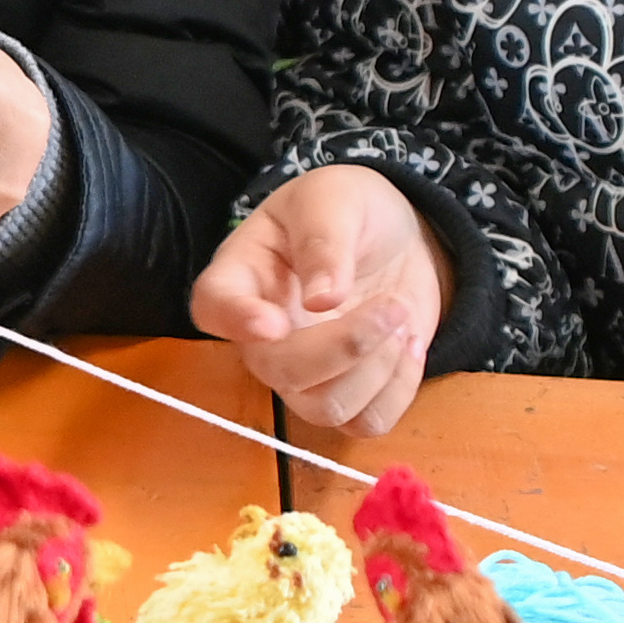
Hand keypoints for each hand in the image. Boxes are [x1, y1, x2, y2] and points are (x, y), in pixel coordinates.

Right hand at [187, 165, 448, 437]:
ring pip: (326, 407)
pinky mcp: (349, 393)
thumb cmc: (347, 209)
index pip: (214, 306)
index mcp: (244, 274)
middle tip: (392, 307)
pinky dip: (399, 389)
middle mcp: (263, 335)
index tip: (274, 324)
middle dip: (344, 347)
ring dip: (377, 369)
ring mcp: (305, 372)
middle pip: (280, 372)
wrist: (394, 235)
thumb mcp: (335, 200)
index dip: (237, 322)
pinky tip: (409, 345)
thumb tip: (322, 299)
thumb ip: (324, 242)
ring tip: (400, 317)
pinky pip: (367, 422)